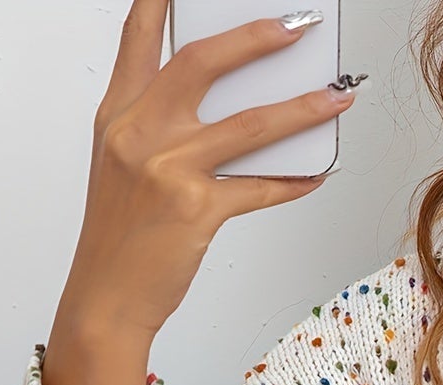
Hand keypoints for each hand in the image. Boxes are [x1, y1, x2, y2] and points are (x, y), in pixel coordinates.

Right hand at [57, 1, 357, 344]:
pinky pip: (260, 188)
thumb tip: (233, 110)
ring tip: (336, 100)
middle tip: (296, 27)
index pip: (139, 37)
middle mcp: (139, 131)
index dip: (163, 1)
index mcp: (117, 114)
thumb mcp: (124, 165)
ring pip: (249, 125)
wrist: (106, 296)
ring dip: (302, 110)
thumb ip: (161, 128)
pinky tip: (316, 173)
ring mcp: (168, 168)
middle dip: (256, 37)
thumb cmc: (119, 235)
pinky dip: (293, 181)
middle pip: (203, 62)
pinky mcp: (196, 210)